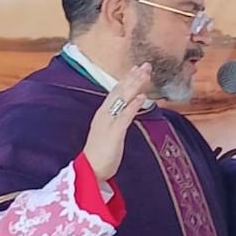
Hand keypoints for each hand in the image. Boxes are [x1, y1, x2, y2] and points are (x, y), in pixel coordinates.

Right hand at [83, 63, 151, 180]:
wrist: (90, 170)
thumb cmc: (101, 153)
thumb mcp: (110, 132)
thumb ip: (119, 119)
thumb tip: (130, 107)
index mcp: (103, 113)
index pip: (116, 92)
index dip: (127, 79)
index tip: (137, 69)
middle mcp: (104, 114)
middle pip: (120, 91)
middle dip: (133, 77)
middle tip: (146, 65)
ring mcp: (108, 122)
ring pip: (122, 99)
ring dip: (134, 85)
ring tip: (145, 74)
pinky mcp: (113, 133)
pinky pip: (124, 116)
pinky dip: (133, 105)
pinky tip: (142, 97)